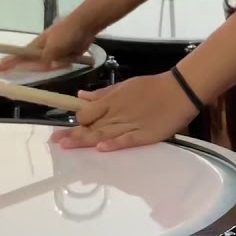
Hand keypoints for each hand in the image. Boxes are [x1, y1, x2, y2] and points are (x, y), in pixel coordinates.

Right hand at [0, 15, 95, 72]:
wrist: (85, 25)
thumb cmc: (66, 34)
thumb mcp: (53, 48)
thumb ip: (46, 58)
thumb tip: (43, 66)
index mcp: (37, 45)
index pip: (19, 56)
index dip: (9, 62)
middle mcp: (42, 48)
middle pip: (26, 59)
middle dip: (14, 64)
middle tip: (0, 68)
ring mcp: (53, 50)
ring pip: (40, 61)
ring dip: (28, 65)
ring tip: (15, 68)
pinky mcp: (63, 53)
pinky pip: (53, 63)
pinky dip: (47, 66)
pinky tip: (42, 68)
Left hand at [50, 73, 198, 150]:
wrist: (180, 90)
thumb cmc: (152, 87)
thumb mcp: (125, 85)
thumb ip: (102, 94)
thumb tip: (80, 97)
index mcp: (112, 101)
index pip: (87, 113)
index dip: (76, 121)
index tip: (64, 130)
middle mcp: (117, 113)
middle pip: (91, 125)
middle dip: (72, 135)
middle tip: (54, 142)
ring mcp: (131, 124)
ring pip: (104, 134)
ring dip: (84, 141)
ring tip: (67, 147)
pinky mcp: (145, 135)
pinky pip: (127, 140)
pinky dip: (114, 144)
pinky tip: (101, 149)